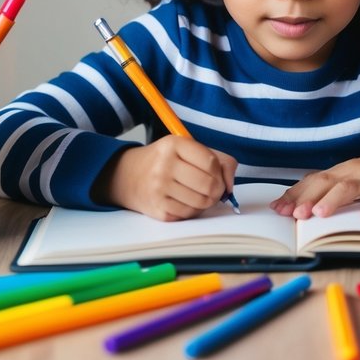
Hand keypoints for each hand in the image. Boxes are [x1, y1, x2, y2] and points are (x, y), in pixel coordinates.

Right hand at [98, 137, 236, 220]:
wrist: (129, 176)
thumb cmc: (167, 161)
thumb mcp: (189, 149)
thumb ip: (220, 160)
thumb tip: (230, 186)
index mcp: (173, 145)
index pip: (211, 162)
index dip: (220, 172)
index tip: (218, 175)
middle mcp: (164, 165)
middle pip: (208, 185)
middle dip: (218, 190)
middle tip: (214, 190)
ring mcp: (159, 189)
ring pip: (201, 203)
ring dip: (206, 202)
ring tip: (199, 194)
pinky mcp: (158, 209)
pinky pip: (189, 215)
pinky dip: (193, 211)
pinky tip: (186, 201)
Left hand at [269, 145, 359, 219]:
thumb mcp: (351, 178)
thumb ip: (329, 189)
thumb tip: (298, 204)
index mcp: (341, 172)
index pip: (312, 182)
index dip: (294, 195)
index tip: (277, 210)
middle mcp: (353, 172)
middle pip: (326, 183)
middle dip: (307, 198)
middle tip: (293, 215)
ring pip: (350, 187)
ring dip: (333, 200)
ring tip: (320, 214)